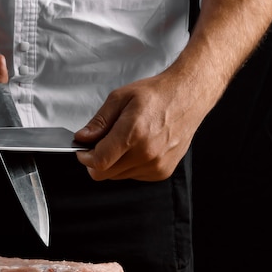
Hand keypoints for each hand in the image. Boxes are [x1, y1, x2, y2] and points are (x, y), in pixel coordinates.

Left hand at [74, 69, 210, 181]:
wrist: (188, 97)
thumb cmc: (157, 94)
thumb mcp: (120, 98)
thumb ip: (99, 121)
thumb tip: (82, 138)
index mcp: (133, 133)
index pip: (99, 162)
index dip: (85, 157)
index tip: (83, 150)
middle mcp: (146, 153)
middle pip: (105, 174)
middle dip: (97, 160)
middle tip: (102, 143)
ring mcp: (156, 165)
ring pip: (118, 176)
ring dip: (114, 163)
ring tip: (126, 141)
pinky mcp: (162, 172)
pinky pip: (133, 176)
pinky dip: (129, 165)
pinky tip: (138, 147)